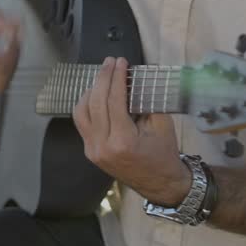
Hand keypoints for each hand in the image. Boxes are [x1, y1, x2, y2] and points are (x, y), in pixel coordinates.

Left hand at [73, 57, 191, 204]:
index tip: (121, 62)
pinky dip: (87, 105)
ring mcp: (93, 151)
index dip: (116, 78)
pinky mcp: (90, 152)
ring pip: (82, 112)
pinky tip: (96, 95)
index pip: (114, 101)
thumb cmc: (164, 154)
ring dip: (91, 90)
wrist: (160, 184)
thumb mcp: (162, 125)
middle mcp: (103, 147)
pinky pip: (82, 123)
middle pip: (95, 103)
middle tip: (110, 62)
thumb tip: (133, 77)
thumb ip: (147, 100)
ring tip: (103, 76)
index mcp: (122, 141)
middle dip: (103, 78)